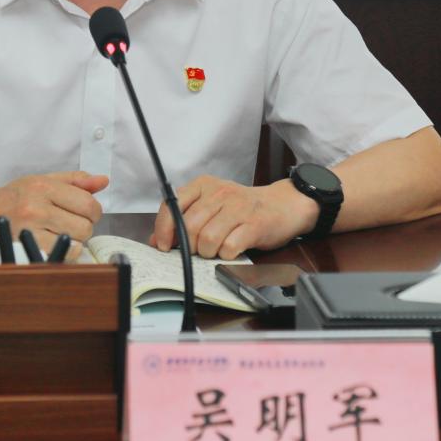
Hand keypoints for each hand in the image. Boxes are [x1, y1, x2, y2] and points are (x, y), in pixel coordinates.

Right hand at [0, 170, 106, 255]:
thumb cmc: (14, 198)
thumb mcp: (42, 181)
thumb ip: (75, 181)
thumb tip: (103, 181)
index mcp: (42, 187)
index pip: (88, 203)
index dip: (93, 210)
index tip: (84, 212)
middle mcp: (36, 208)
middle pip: (85, 225)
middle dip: (84, 225)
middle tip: (69, 223)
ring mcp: (31, 231)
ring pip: (76, 241)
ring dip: (74, 240)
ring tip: (60, 233)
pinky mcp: (26, 249)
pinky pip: (64, 255)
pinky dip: (64, 252)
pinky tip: (53, 244)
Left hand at [150, 175, 315, 259]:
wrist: (283, 204)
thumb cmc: (243, 208)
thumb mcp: (211, 207)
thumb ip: (184, 220)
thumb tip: (157, 240)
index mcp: (203, 185)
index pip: (172, 205)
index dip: (164, 229)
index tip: (163, 245)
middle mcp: (219, 193)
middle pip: (189, 226)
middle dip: (189, 246)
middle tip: (197, 250)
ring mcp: (237, 208)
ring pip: (207, 239)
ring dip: (208, 252)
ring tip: (216, 250)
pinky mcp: (254, 224)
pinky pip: (229, 247)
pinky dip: (226, 255)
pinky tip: (231, 250)